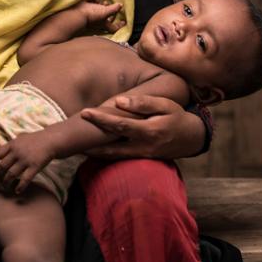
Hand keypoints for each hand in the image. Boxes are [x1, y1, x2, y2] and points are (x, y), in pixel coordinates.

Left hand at [0, 133, 53, 195]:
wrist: (51, 141)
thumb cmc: (35, 139)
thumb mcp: (21, 137)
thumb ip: (11, 144)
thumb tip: (2, 150)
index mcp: (12, 144)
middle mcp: (16, 152)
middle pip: (2, 167)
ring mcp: (25, 160)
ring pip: (11, 175)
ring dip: (6, 183)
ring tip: (6, 187)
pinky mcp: (34, 167)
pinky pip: (24, 179)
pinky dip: (20, 186)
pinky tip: (17, 190)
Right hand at [73, 0, 125, 32]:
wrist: (77, 13)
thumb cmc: (92, 15)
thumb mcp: (105, 12)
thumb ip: (114, 9)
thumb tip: (121, 5)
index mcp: (104, 24)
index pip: (114, 28)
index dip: (119, 26)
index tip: (124, 21)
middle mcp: (99, 20)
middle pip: (108, 18)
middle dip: (111, 12)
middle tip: (112, 6)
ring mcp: (92, 15)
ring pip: (101, 10)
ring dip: (103, 4)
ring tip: (103, 2)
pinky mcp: (87, 9)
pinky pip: (93, 4)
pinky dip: (96, 1)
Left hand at [80, 95, 204, 160]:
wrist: (191, 138)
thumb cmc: (176, 116)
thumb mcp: (165, 105)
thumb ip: (143, 103)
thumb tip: (119, 101)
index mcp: (149, 130)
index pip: (120, 125)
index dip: (101, 119)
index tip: (84, 112)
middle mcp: (143, 146)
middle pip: (111, 145)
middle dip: (90, 140)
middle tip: (70, 134)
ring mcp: (141, 156)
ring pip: (112, 156)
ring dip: (93, 152)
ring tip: (73, 145)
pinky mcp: (139, 160)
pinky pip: (118, 158)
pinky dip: (103, 155)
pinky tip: (89, 150)